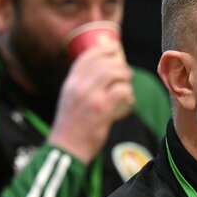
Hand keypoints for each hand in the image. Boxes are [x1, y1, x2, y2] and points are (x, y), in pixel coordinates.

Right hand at [48, 38, 133, 163]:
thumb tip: (100, 74)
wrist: (67, 148)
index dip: (102, 49)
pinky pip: (122, 91)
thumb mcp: (69, 99)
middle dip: (119, 64)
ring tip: (127, 85)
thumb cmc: (71, 126)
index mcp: (70, 83)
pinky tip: (128, 101)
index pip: (86, 57)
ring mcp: (90, 97)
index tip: (113, 48)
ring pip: (114, 73)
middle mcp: (78, 86)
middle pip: (103, 62)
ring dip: (125, 77)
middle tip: (126, 73)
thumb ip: (81, 86)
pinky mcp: (102, 109)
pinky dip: (129, 94)